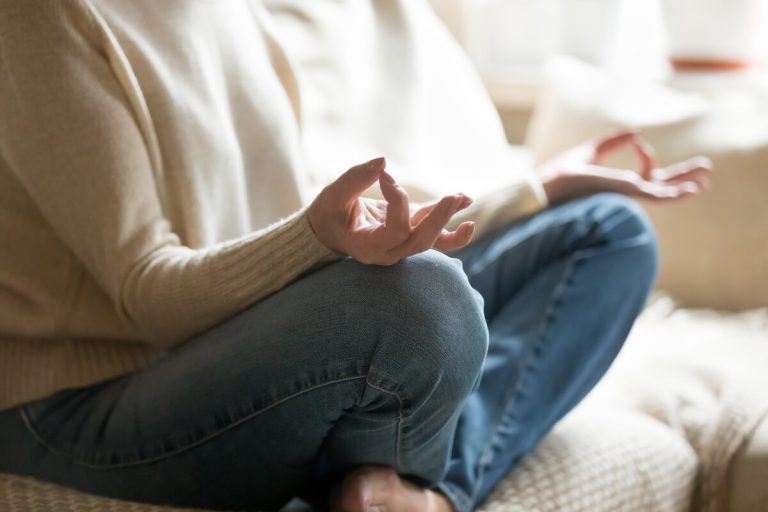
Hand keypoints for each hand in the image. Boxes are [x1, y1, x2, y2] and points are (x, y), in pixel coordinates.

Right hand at [307, 157, 475, 264]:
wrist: (329, 230)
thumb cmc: (328, 214)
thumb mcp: (333, 196)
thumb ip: (354, 179)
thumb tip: (382, 161)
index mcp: (368, 248)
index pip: (395, 231)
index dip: (397, 203)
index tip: (386, 177)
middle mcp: (389, 252)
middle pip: (420, 241)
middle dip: (438, 220)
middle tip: (452, 198)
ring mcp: (402, 245)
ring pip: (432, 240)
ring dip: (449, 219)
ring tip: (464, 198)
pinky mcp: (410, 234)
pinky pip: (435, 234)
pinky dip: (452, 221)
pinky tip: (466, 201)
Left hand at [539, 129, 712, 203]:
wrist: (548, 184)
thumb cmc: (562, 173)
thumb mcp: (592, 151)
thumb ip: (613, 142)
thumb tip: (636, 132)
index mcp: (619, 182)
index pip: (647, 169)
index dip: (647, 153)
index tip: (637, 141)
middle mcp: (625, 191)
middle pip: (662, 184)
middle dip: (684, 176)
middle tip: (707, 169)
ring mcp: (626, 193)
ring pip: (661, 192)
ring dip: (683, 187)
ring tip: (704, 184)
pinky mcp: (624, 193)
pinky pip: (654, 195)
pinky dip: (673, 193)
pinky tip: (691, 189)